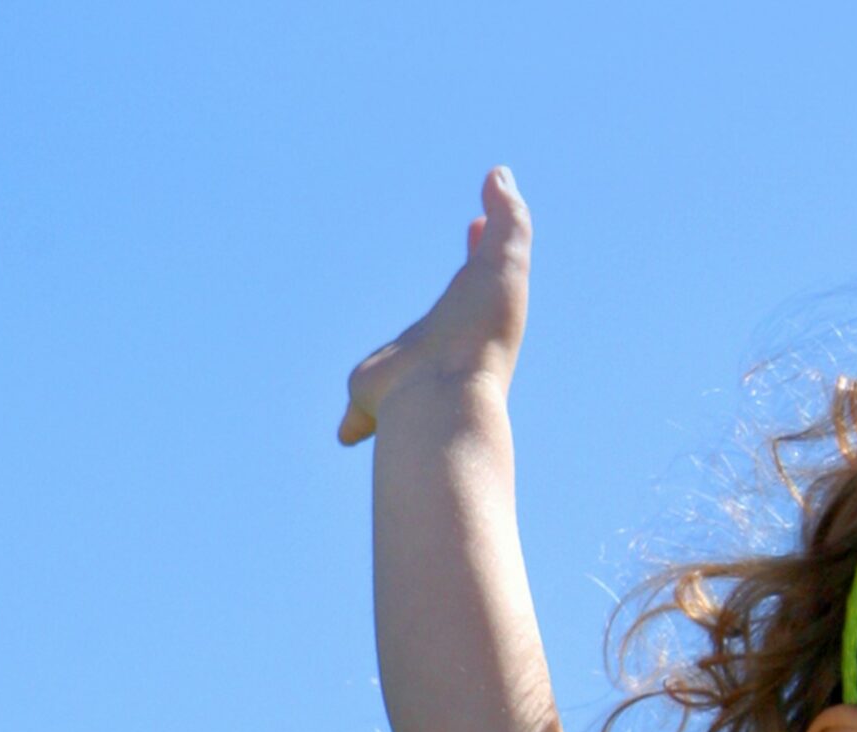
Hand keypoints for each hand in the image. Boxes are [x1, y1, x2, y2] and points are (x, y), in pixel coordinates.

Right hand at [337, 167, 532, 445]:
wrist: (444, 399)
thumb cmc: (476, 334)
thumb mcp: (502, 265)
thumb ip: (507, 220)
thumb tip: (500, 174)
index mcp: (469, 310)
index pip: (481, 269)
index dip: (482, 246)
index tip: (478, 226)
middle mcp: (440, 343)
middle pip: (441, 318)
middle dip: (445, 306)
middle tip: (447, 300)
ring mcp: (406, 373)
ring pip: (392, 368)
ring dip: (390, 373)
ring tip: (384, 382)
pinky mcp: (371, 399)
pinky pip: (360, 412)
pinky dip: (356, 420)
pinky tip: (350, 433)